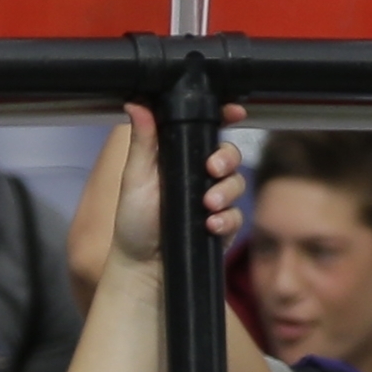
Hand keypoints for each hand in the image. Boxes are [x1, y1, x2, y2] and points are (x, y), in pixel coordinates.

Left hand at [105, 101, 249, 267]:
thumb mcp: (135, 178)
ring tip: (209, 204)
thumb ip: (142, 141)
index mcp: (178, 157)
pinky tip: (211, 225)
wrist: (143, 268)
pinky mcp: (222, 226)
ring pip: (237, 183)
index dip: (224, 117)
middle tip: (214, 168)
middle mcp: (198, 175)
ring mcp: (213, 201)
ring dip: (226, 191)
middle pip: (228, 155)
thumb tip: (136, 103)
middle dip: (227, 158)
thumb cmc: (134, 222)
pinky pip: (237, 216)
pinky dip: (227, 219)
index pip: (205, 130)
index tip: (234, 112)